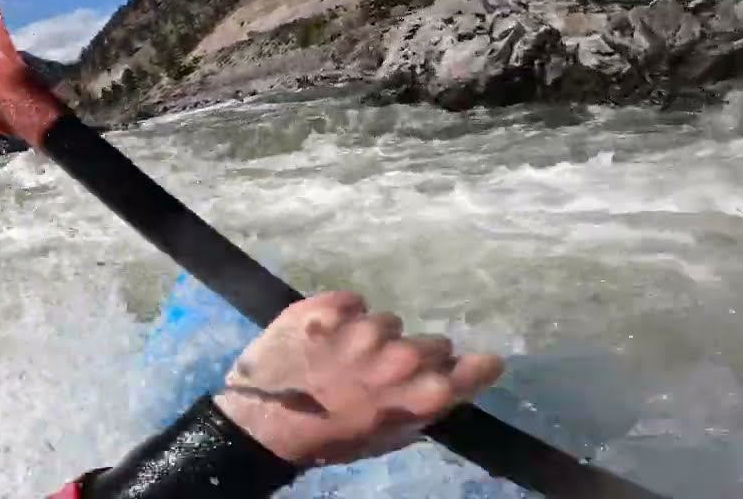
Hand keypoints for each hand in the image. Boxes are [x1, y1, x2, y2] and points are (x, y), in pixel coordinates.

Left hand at [213, 291, 503, 467]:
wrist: (261, 422)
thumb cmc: (326, 440)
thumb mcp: (383, 438)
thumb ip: (420, 409)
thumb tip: (443, 385)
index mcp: (418, 394)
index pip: (473, 369)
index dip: (476, 365)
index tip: (481, 362)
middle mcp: (400, 357)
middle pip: (431, 342)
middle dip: (413, 354)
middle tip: (382, 369)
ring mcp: (364, 328)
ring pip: (387, 321)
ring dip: (372, 335)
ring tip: (342, 355)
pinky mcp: (330, 306)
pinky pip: (352, 301)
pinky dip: (342, 314)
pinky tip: (324, 334)